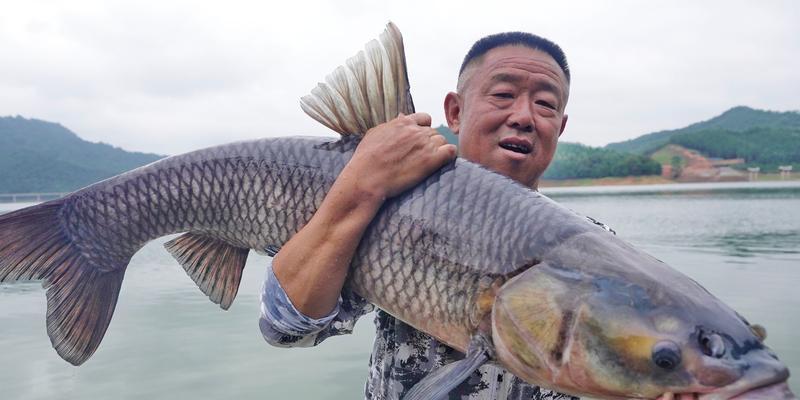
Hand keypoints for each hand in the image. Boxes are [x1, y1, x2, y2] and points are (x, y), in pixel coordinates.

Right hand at [342, 112, 456, 200]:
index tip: (420, 140)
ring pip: (442, 141)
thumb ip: (391, 124)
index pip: (425, 118)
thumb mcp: (375, 134)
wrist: (367, 177)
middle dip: (430, 142)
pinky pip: (451, 151)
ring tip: (429, 162)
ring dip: (439, 150)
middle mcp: (416, 131)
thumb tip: (401, 116)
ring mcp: (425, 145)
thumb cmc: (366, 158)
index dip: (424, 129)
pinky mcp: (431, 160)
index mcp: (403, 123)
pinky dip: (449, 156)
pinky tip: (441, 163)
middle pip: (433, 132)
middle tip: (421, 156)